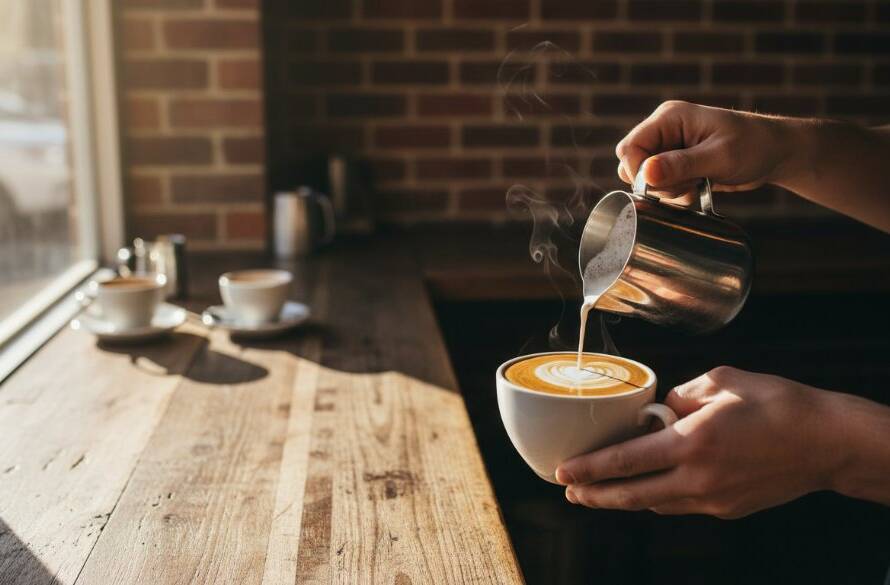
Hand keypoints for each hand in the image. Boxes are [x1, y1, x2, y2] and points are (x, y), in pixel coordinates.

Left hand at [555, 366, 845, 518]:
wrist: (827, 441)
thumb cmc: (776, 403)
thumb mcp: (720, 382)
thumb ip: (679, 396)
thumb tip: (658, 411)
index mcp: (692, 442)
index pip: (626, 461)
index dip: (589, 469)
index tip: (563, 472)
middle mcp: (698, 478)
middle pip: (632, 495)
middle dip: (595, 495)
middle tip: (570, 492)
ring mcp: (713, 499)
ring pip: (654, 504)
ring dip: (624, 499)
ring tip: (600, 491)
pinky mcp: (728, 509)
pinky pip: (680, 505)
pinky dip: (657, 497)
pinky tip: (648, 488)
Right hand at [615, 101, 794, 198]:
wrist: (776, 153)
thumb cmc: (754, 146)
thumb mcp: (720, 157)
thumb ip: (681, 165)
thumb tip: (645, 173)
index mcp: (669, 117)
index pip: (630, 147)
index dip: (638, 171)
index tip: (662, 186)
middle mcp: (664, 130)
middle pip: (632, 164)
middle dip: (655, 183)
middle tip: (687, 185)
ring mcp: (669, 147)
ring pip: (644, 178)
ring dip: (667, 190)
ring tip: (697, 185)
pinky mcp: (676, 164)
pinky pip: (659, 185)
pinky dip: (674, 194)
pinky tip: (698, 189)